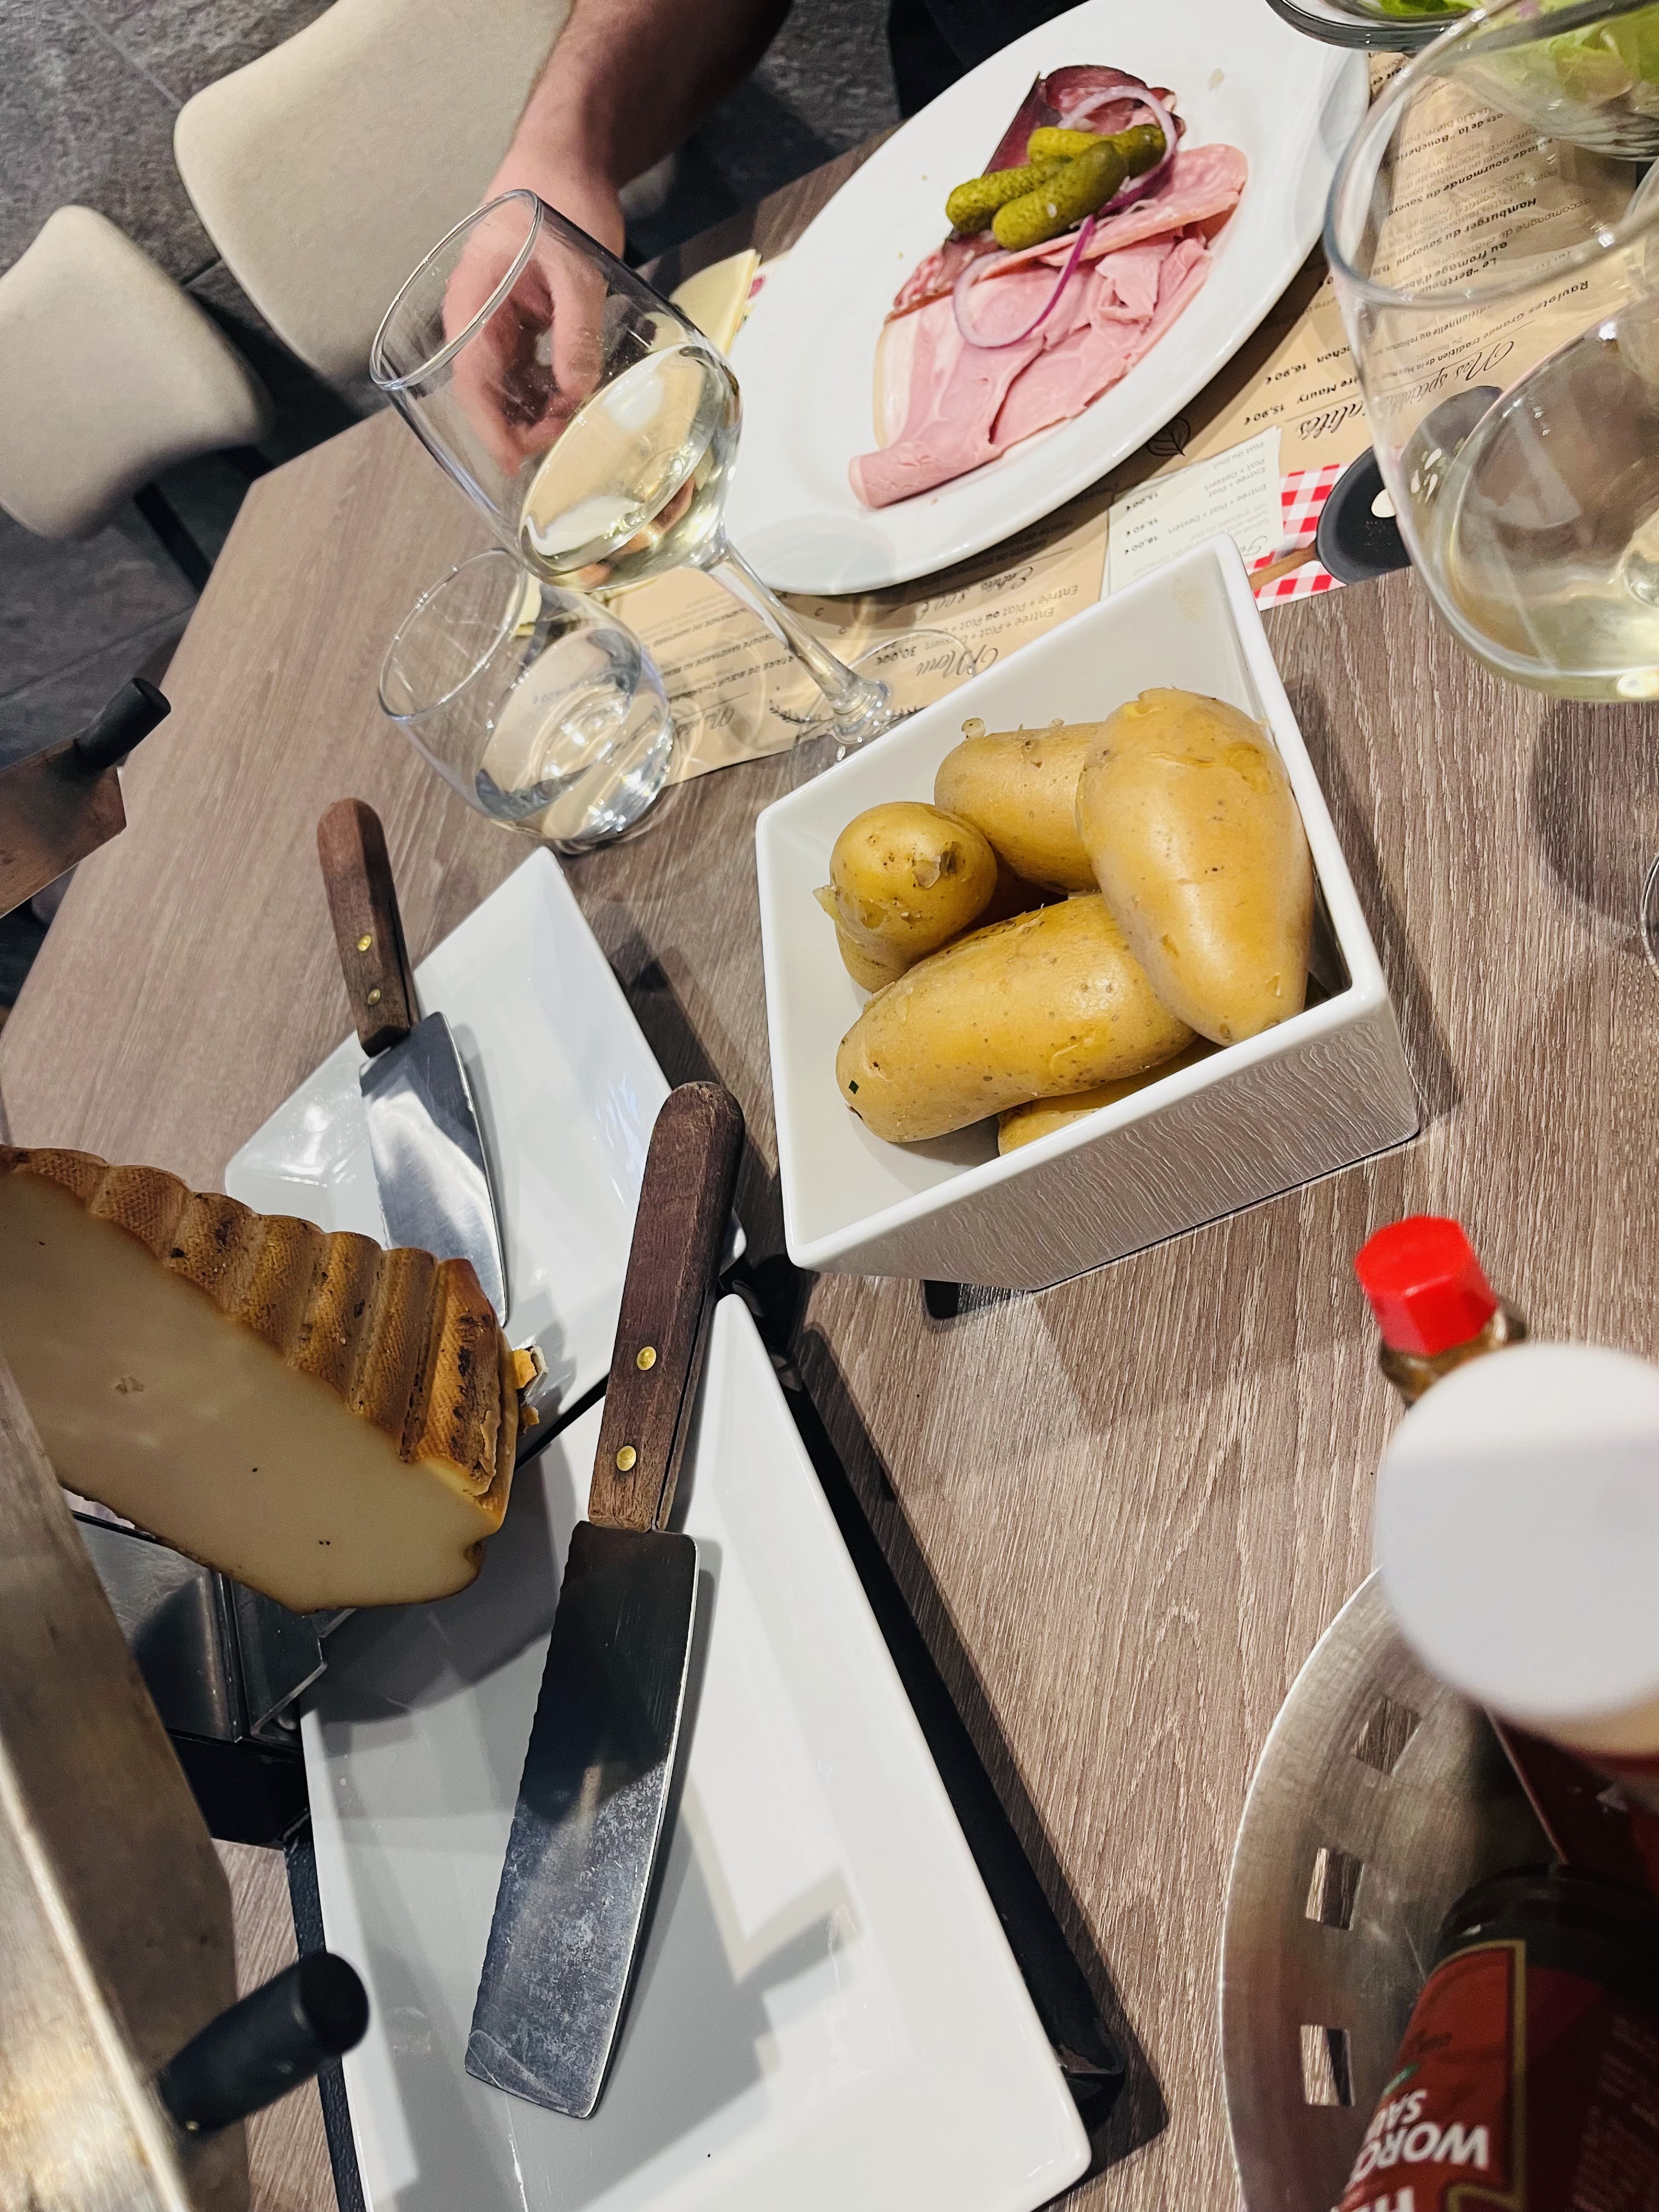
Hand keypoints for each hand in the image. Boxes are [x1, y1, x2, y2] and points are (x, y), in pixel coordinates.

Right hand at [443, 156, 625, 476]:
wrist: (568, 156)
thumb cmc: (558, 195)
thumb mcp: (575, 265)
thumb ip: (576, 329)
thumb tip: (576, 392)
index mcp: (473, 299)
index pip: (472, 378)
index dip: (492, 426)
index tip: (516, 461)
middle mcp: (479, 314)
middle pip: (489, 389)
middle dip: (519, 426)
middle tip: (560, 448)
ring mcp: (502, 318)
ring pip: (510, 383)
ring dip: (536, 411)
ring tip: (572, 429)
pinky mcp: (526, 318)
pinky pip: (531, 366)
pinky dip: (550, 389)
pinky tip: (576, 402)